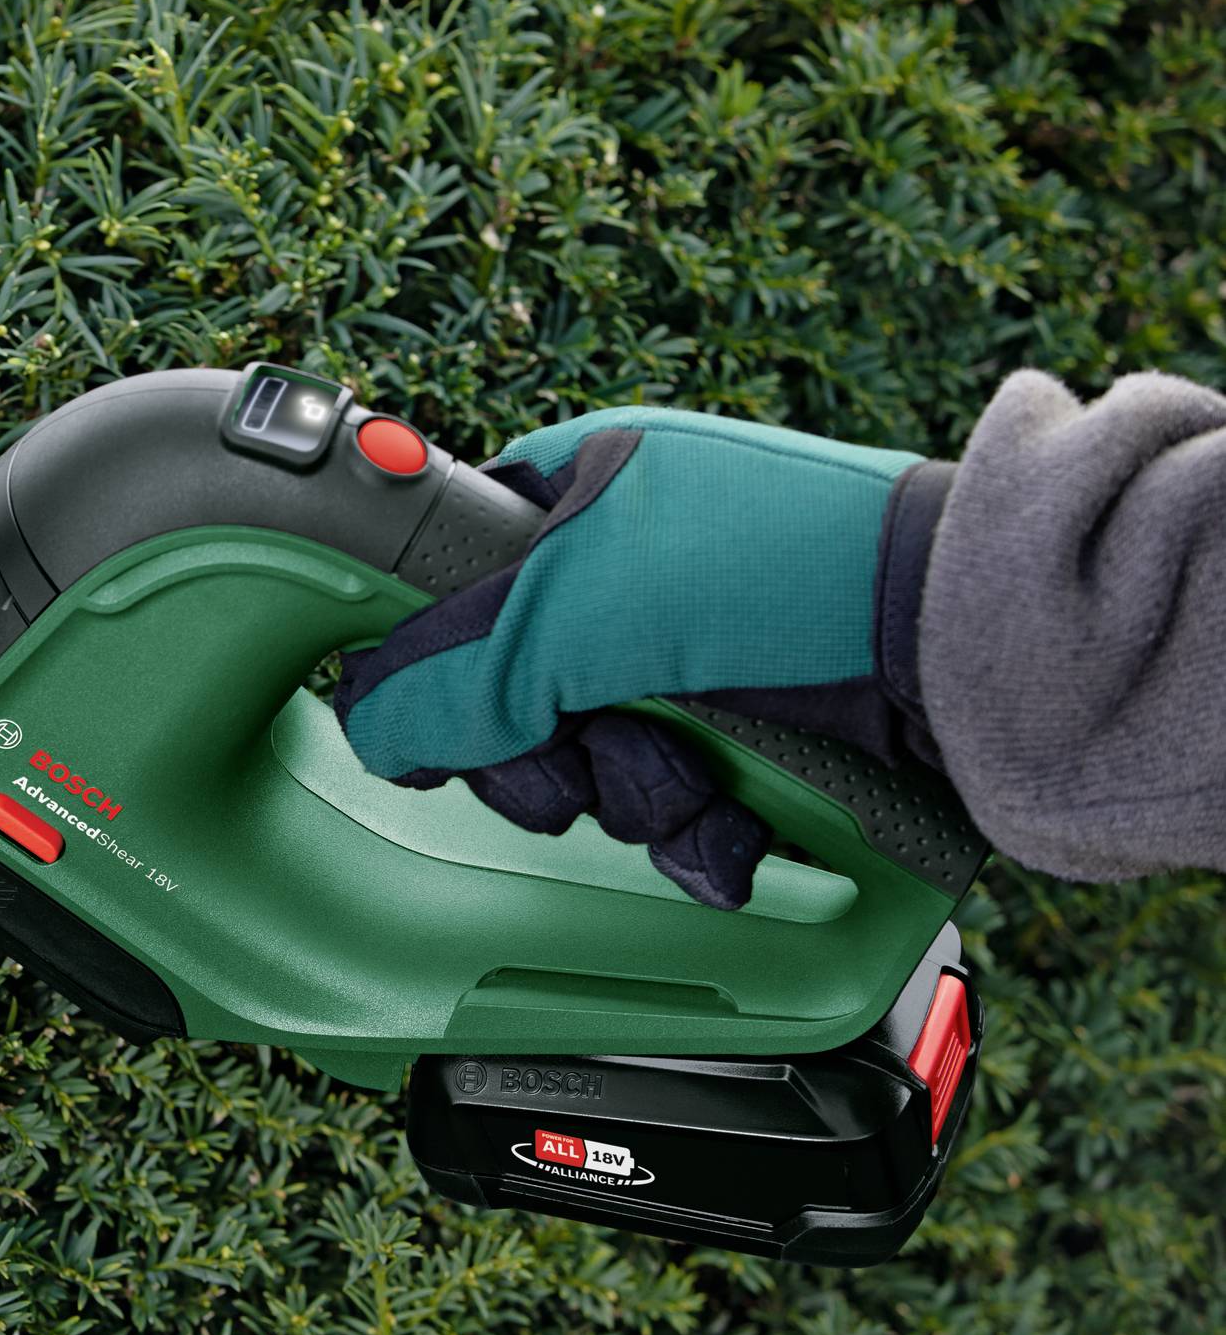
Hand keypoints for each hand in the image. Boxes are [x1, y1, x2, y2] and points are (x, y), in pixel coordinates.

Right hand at [333, 409, 949, 908]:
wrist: (968, 644)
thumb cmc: (785, 566)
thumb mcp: (575, 608)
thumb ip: (454, 674)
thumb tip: (367, 726)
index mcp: (566, 498)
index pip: (442, 589)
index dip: (433, 666)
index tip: (438, 718)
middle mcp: (619, 581)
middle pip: (505, 708)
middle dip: (547, 760)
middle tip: (585, 752)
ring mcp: (688, 663)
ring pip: (588, 774)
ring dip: (635, 801)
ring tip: (694, 780)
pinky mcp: (750, 738)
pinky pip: (670, 817)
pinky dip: (697, 837)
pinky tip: (734, 822)